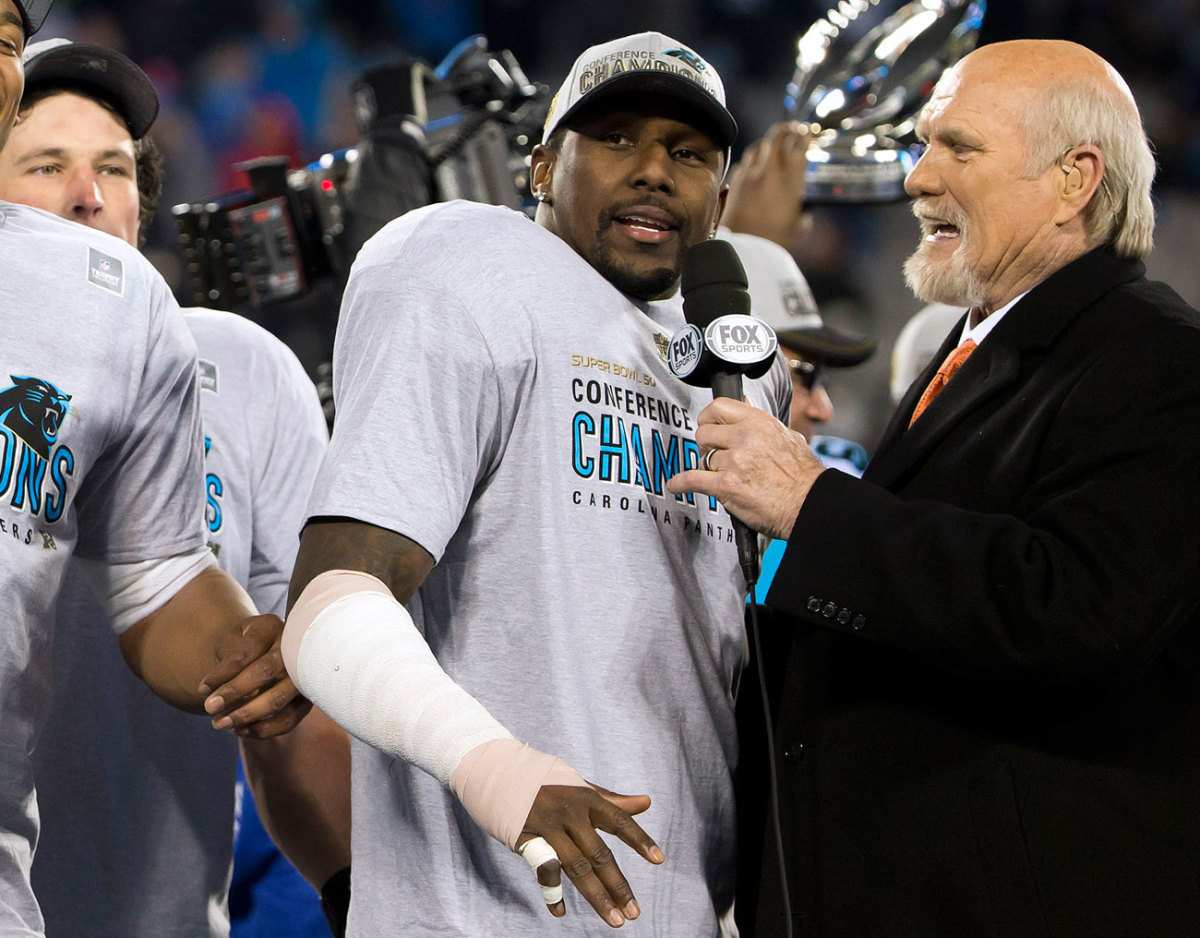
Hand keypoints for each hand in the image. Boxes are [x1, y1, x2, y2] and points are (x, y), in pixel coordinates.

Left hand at [201, 613, 310, 736]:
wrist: (263, 652)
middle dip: (235, 693)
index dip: (223, 674)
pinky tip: (241, 730)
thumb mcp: (230, 642)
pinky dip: (264, 729)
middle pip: (267, 672)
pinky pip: (289, 719)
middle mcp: (294, 647)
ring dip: (247, 716)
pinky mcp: (307, 698)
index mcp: (272, 627)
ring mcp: (304, 674)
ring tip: (220, 724)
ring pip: (279, 699)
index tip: (202, 690)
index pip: (247, 652)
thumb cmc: (242, 646)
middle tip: (209, 709)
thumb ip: (227, 661)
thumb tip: (218, 693)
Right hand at [517, 783, 662, 926]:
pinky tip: (561, 913)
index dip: (639, 840)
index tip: (659, 860)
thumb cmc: (550, 784)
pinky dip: (552, 893)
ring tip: (615, 920)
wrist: (502, 773)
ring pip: (576, 868)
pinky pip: (543, 871)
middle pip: (599, 854)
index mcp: (586, 799)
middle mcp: (569, 813)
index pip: (618, 821)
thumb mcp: (581, 787)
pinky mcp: (526, 839)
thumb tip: (647, 802)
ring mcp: (548, 827)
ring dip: (597, 897)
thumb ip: (613, 800)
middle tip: (634, 912)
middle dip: (618, 885)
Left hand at [666, 397, 823, 539]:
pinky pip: (692, 480)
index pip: (719, 407)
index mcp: (759, 423)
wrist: (809, 505)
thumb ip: (764, 425)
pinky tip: (676, 485)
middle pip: (704, 434)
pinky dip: (681, 483)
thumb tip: (746, 407)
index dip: (709, 417)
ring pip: (703, 459)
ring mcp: (735, 462)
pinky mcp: (726, 486)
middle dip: (706, 446)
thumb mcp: (789, 437)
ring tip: (722, 477)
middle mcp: (745, 438)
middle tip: (715, 456)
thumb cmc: (803, 477)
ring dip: (708, 469)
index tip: (707, 425)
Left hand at [721, 121, 809, 248]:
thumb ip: (804, 206)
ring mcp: (749, 175)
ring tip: (776, 144)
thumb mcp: (801, 225)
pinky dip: (754, 158)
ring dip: (769, 141)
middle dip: (788, 130)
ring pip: (759, 145)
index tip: (809, 135)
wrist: (744, 251)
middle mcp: (769, 172)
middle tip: (795, 129)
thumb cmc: (776, 242)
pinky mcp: (735, 183)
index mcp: (790, 180)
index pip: (798, 146)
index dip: (805, 136)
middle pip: (777, 137)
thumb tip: (803, 199)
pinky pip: (745, 161)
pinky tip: (758, 165)